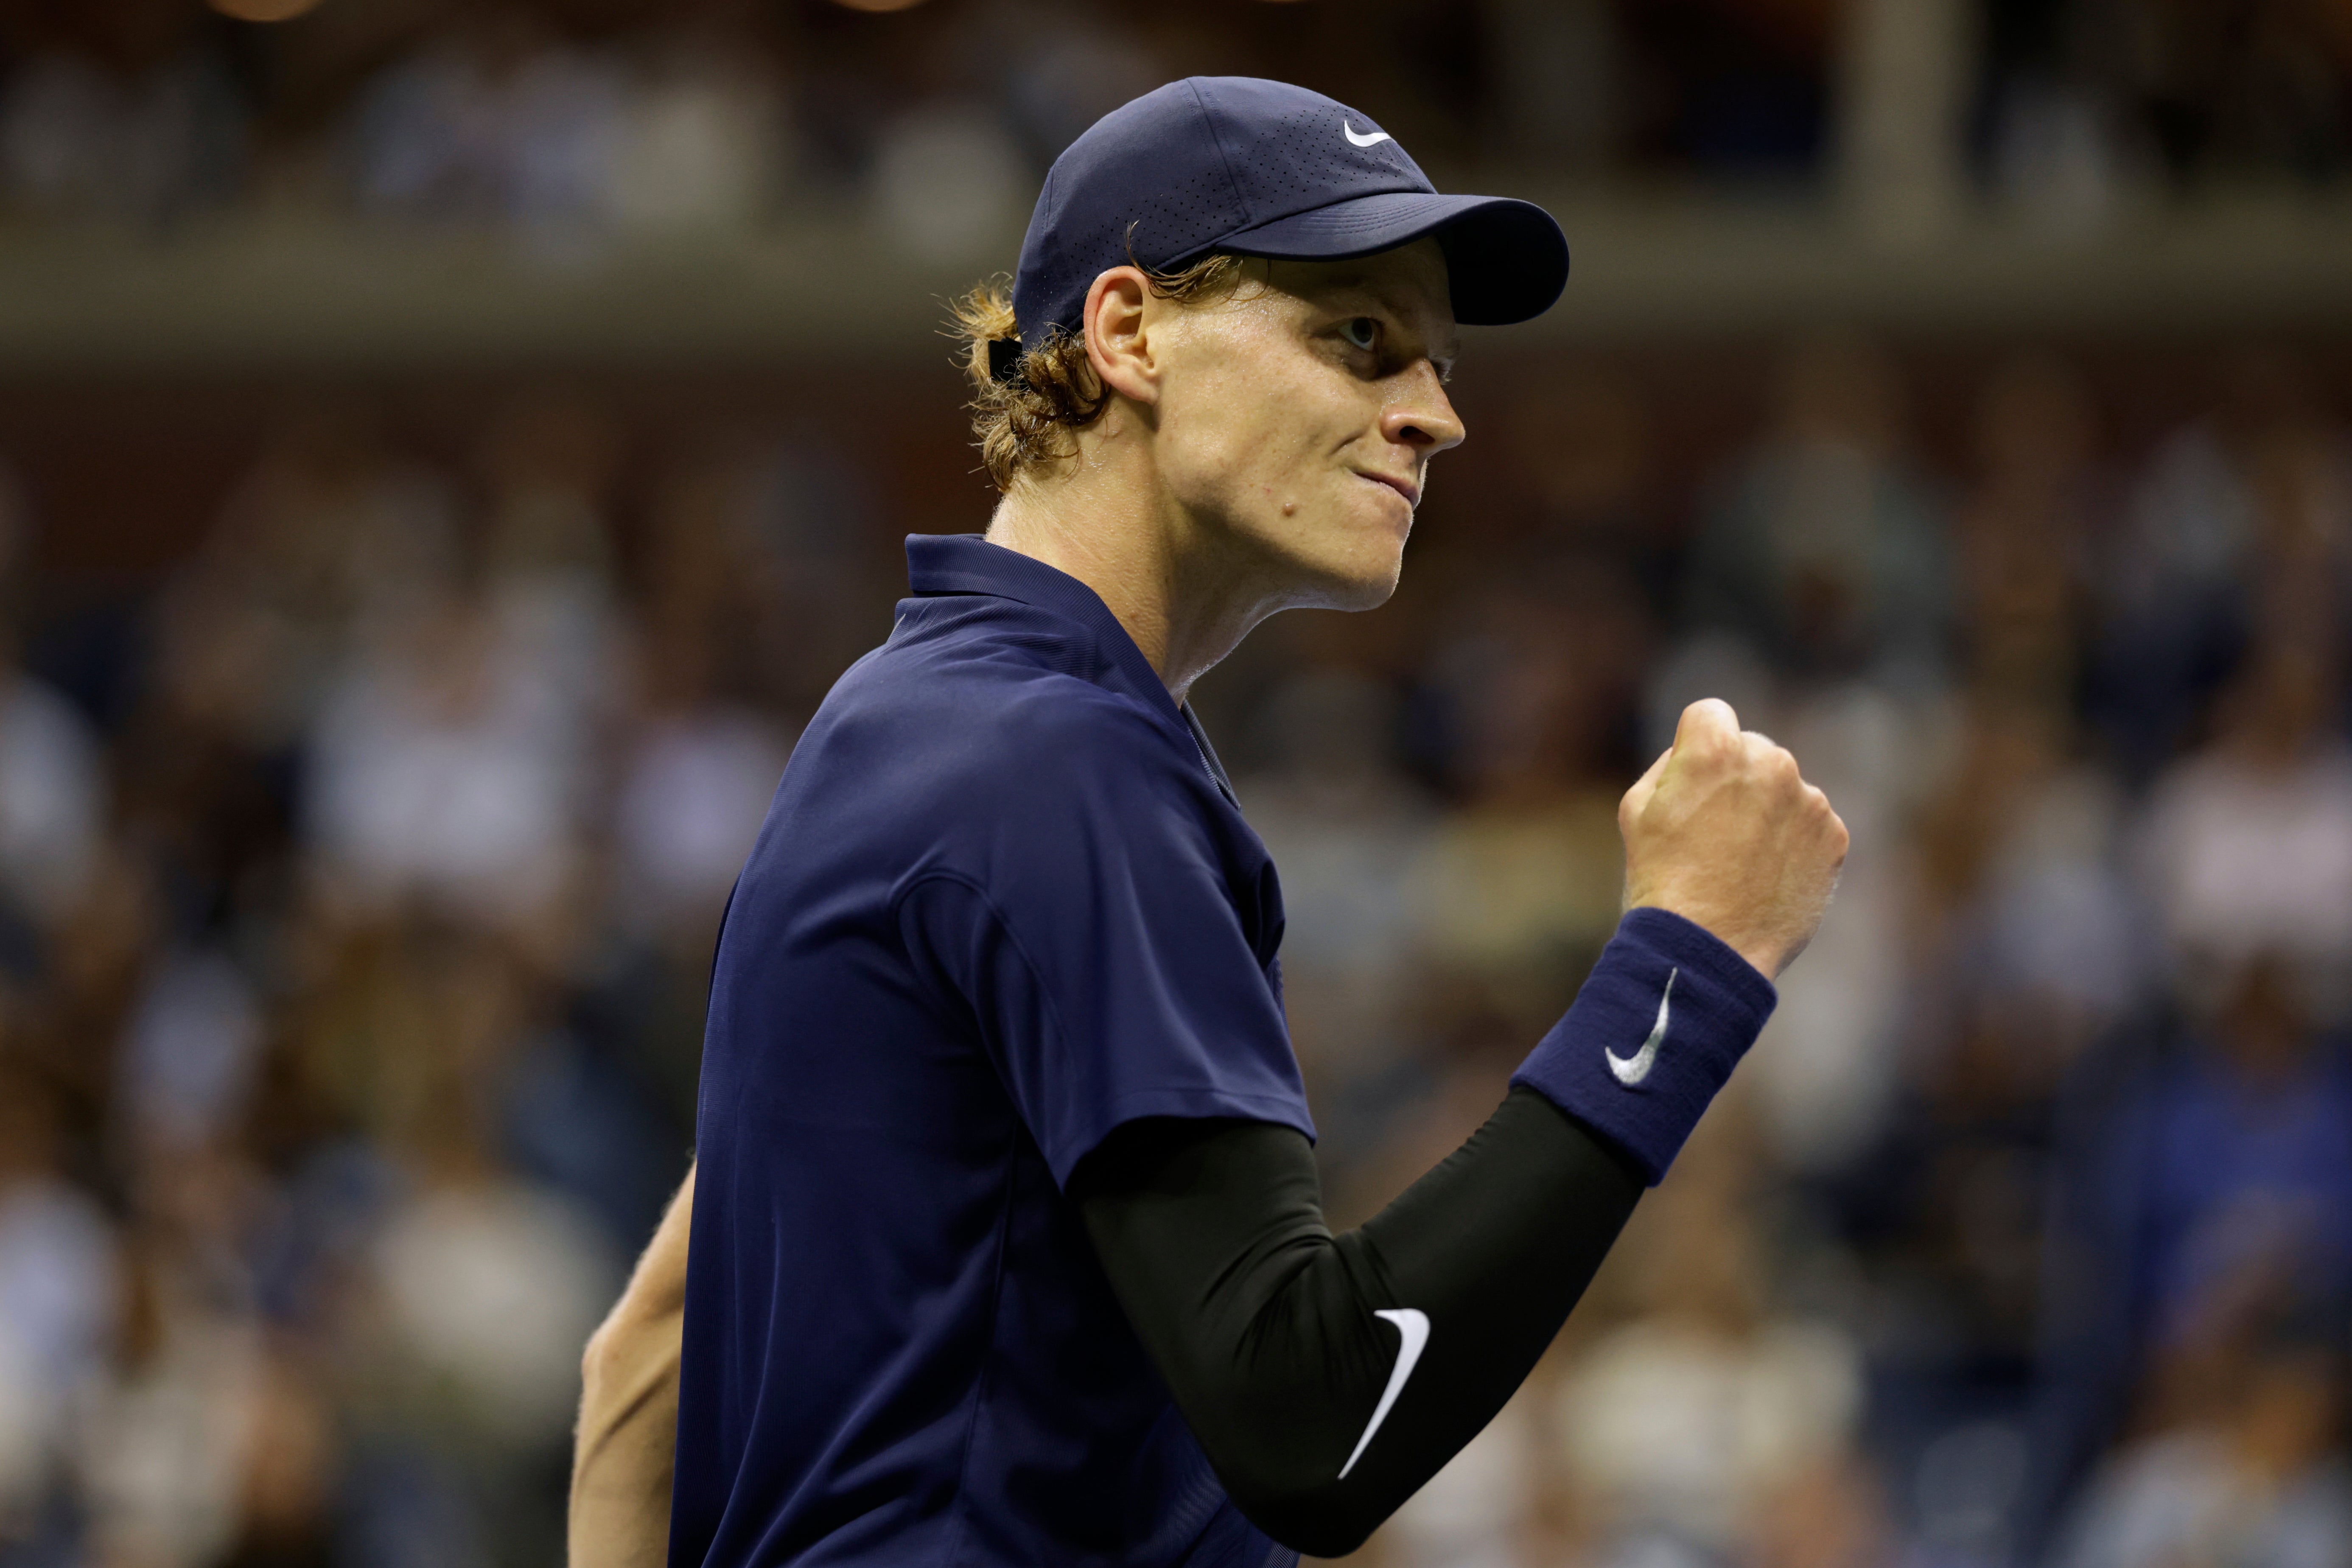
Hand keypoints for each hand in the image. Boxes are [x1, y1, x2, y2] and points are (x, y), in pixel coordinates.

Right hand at [1619, 699, 1847, 979]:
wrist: (1708, 950)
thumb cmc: (1661, 879)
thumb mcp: (1637, 809)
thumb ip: (1672, 764)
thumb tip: (1700, 756)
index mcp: (1716, 749)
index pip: (1710, 713)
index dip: (1695, 744)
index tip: (1692, 779)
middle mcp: (1770, 762)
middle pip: (1752, 749)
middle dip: (1736, 778)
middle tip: (1714, 831)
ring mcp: (1808, 799)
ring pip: (1784, 787)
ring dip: (1766, 811)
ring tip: (1740, 861)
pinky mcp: (1834, 835)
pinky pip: (1810, 823)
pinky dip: (1793, 843)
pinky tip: (1767, 876)